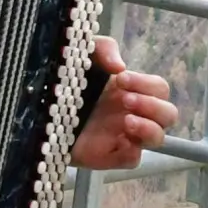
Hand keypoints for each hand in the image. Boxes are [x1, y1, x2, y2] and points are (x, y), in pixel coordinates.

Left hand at [69, 37, 176, 169]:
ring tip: (126, 121)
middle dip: (152, 106)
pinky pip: (133, 159)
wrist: (39, 108)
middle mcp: (131, 113)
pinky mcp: (108, 156)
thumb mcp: (84, 53)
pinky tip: (118, 140)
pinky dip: (131, 151)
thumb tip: (120, 67)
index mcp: (130, 90)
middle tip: (125, 100)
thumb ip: (104, 48)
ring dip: (149, 128)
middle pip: (168, 114)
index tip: (121, 80)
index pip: (159, 89)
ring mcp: (122, 136)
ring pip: (158, 139)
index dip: (146, 84)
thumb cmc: (64, 79)